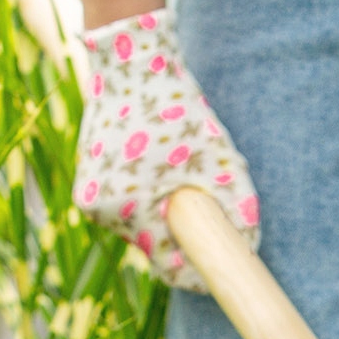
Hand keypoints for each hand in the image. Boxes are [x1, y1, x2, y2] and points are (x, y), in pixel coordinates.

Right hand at [74, 8, 258, 289]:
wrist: (130, 63)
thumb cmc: (176, 109)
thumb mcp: (219, 159)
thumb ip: (239, 207)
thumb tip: (251, 247)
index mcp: (126, 207)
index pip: (169, 268)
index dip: (199, 275)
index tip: (225, 273)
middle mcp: (99, 209)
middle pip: (155, 248)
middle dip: (184, 237)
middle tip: (209, 210)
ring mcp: (89, 196)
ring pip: (142, 228)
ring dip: (166, 215)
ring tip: (180, 174)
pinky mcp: (87, 184)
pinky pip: (128, 208)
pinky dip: (149, 199)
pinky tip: (158, 167)